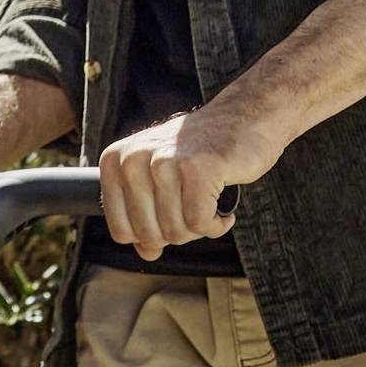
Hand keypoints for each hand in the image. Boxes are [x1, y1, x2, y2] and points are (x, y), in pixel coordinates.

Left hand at [97, 104, 273, 259]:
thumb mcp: (162, 179)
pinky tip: (225, 214)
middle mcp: (133, 160)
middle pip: (148, 235)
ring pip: (174, 232)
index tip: (171, 217)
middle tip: (196, 212)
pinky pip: (199, 223)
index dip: (149, 236)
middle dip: (177, 233)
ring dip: (198, 229)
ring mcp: (165, 163)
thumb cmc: (203, 150)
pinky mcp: (198, 169)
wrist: (251, 112)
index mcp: (115, 162)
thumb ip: (146, 217)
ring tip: (209, 205)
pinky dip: (217, 226)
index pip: (122, 231)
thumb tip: (147, 253)